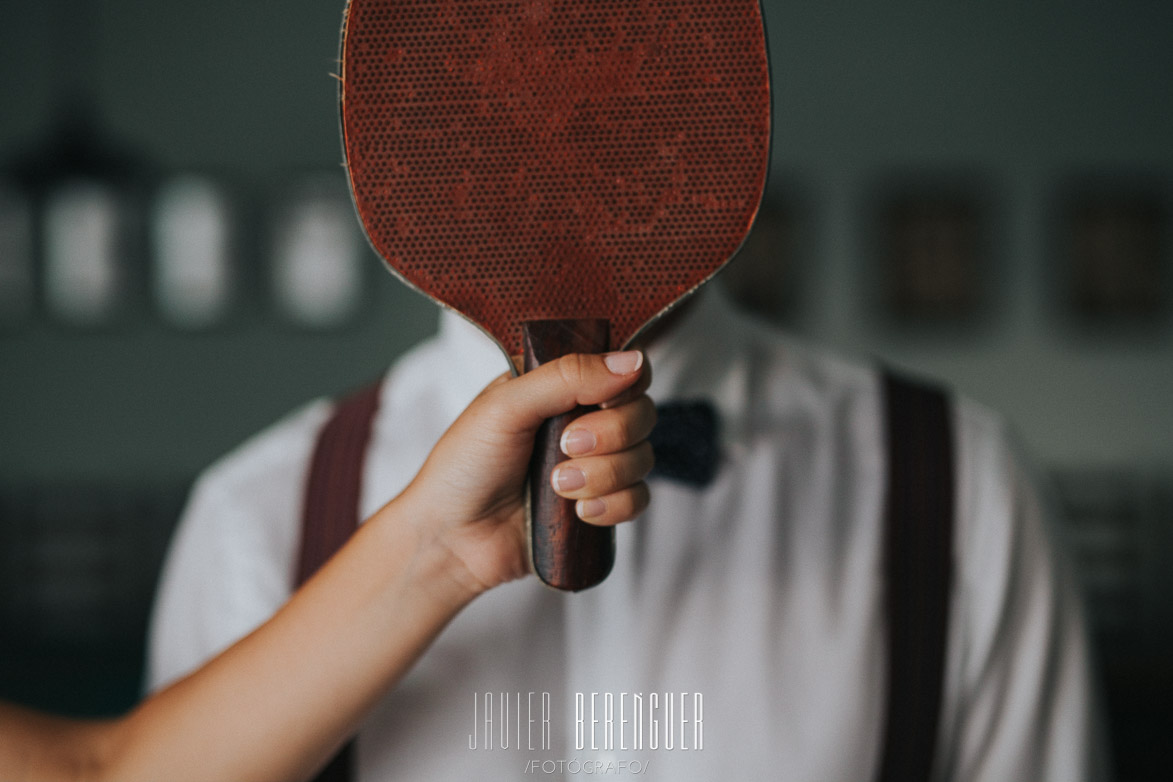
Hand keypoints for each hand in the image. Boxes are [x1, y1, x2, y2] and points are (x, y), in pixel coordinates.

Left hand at [396, 350, 654, 594]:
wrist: (451, 538)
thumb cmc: (463, 466)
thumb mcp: (507, 406)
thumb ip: (567, 377)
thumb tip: (630, 361)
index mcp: (558, 386)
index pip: (621, 370)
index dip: (623, 386)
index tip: (600, 401)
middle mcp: (580, 420)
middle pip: (641, 413)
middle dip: (612, 434)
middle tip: (567, 445)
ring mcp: (592, 465)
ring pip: (643, 458)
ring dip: (605, 474)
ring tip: (558, 486)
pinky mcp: (598, 506)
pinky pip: (637, 500)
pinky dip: (613, 506)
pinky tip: (577, 512)